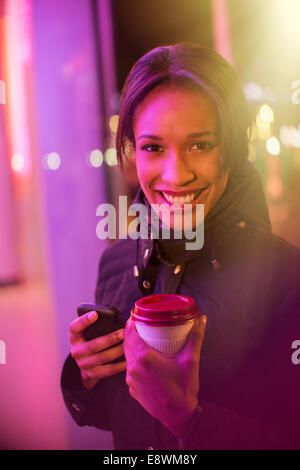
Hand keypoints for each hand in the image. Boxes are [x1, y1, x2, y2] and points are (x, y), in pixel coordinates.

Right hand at [69, 311, 126, 388]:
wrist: (87, 363)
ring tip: (129, 345)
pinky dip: (119, 365)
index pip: (75, 327)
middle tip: (123, 333)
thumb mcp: (89, 331)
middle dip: (110, 339)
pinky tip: (128, 360)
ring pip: (102, 358)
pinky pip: (107, 370)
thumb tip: (116, 316)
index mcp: (75, 336)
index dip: (84, 321)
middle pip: (92, 345)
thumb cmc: (92, 340)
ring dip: (117, 351)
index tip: (95, 314)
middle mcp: (76, 350)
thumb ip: (97, 324)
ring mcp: (82, 364)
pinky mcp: (91, 374)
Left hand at [123, 315, 206, 436]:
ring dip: (133, 349)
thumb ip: (195, 337)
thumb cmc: (184, 389)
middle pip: (126, 344)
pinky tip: (146, 363)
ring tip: (144, 343)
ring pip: (127, 357)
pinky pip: (130, 371)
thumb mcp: (191, 360)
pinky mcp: (132, 389)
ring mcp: (131, 380)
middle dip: (132, 334)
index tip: (136, 317)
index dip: (130, 323)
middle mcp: (133, 368)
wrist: (178, 416)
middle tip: (142, 327)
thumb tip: (201, 320)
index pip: (129, 334)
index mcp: (144, 358)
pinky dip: (136, 363)